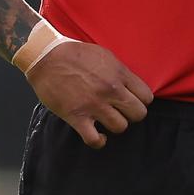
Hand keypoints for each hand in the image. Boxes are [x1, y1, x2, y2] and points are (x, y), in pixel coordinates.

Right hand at [25, 40, 153, 148]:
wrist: (47, 58)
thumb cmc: (76, 53)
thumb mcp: (105, 55)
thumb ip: (120, 72)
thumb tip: (131, 86)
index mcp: (119, 73)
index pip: (146, 96)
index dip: (141, 100)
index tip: (133, 100)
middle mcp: (110, 90)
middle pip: (138, 114)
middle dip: (132, 114)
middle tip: (122, 111)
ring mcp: (94, 105)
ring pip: (120, 127)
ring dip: (115, 125)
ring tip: (108, 119)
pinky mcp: (77, 117)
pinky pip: (94, 140)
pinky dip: (98, 141)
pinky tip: (97, 135)